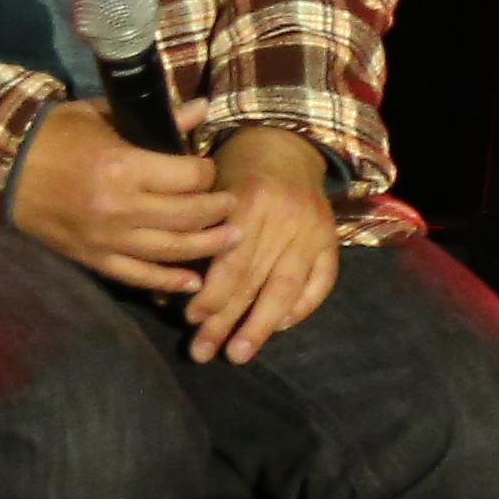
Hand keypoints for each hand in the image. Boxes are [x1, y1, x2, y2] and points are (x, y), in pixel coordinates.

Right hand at [11, 102, 238, 297]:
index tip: (211, 167)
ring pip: (170, 250)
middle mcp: (118, 207)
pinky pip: (136, 276)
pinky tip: (193, 283)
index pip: (188, 176)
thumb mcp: (104, 115)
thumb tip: (203, 109)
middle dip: (219, 210)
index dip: (208, 171)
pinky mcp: (90, 258)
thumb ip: (158, 118)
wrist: (0, 167)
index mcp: (123, 167)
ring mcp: (104, 238)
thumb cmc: (55, 135)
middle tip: (235, 206)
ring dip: (207, 247)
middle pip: (188, 215)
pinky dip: (167, 282)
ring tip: (233, 240)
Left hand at [179, 129, 347, 366]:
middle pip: (254, 280)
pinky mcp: (331, 239)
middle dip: (226, 321)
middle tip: (203, 353)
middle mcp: (286, 218)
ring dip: (261, 326)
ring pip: (287, 287)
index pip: (231, 260)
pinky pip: (321, 282)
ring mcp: (314, 231)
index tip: (189, 319)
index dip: (211, 295)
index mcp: (251, 201)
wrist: (285, 143)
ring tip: (239, 354)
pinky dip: (302, 308)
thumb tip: (166, 292)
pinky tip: (277, 327)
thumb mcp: (208, 187)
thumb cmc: (234, 169)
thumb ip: (195, 234)